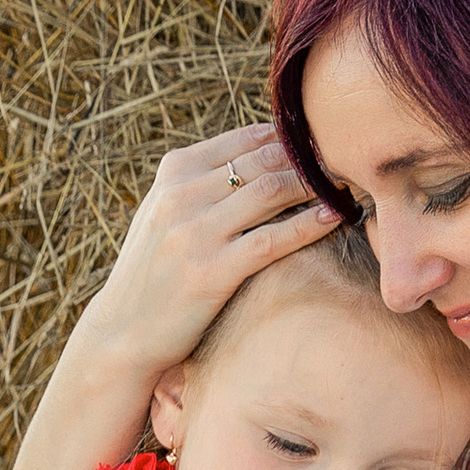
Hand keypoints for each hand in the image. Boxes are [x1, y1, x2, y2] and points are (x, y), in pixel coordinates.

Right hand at [83, 126, 335, 381]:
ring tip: (346, 187)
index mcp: (174, 171)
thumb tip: (266, 155)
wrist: (123, 330)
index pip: (247, 138)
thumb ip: (204, 182)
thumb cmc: (155, 271)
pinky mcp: (211, 271)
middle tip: (346, 165)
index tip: (322, 149)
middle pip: (264, 160)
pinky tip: (334, 217)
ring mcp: (195, 232)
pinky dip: (309, 224)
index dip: (292, 139)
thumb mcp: (167, 211)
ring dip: (316, 186)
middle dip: (310, 160)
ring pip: (271, 191)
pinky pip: (273, 238)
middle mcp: (181, 195)